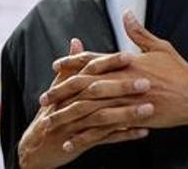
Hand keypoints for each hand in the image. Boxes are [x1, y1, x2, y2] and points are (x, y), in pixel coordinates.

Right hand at [17, 38, 150, 168]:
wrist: (38, 147)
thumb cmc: (52, 113)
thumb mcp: (57, 88)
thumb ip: (70, 66)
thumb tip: (76, 40)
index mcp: (70, 87)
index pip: (91, 69)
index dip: (110, 62)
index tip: (131, 55)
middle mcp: (73, 103)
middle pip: (99, 92)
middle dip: (123, 86)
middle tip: (147, 82)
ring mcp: (77, 123)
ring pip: (104, 116)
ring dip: (127, 113)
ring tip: (149, 108)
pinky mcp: (82, 142)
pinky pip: (105, 138)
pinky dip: (124, 135)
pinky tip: (143, 131)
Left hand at [41, 12, 187, 130]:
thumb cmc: (180, 72)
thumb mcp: (159, 47)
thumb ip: (138, 32)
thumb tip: (126, 13)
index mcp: (125, 63)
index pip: (92, 61)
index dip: (72, 63)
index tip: (55, 66)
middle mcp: (121, 81)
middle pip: (83, 86)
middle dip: (61, 92)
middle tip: (43, 98)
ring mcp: (125, 102)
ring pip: (89, 109)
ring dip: (67, 116)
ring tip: (50, 122)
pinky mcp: (131, 120)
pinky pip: (103, 130)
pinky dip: (85, 136)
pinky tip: (71, 142)